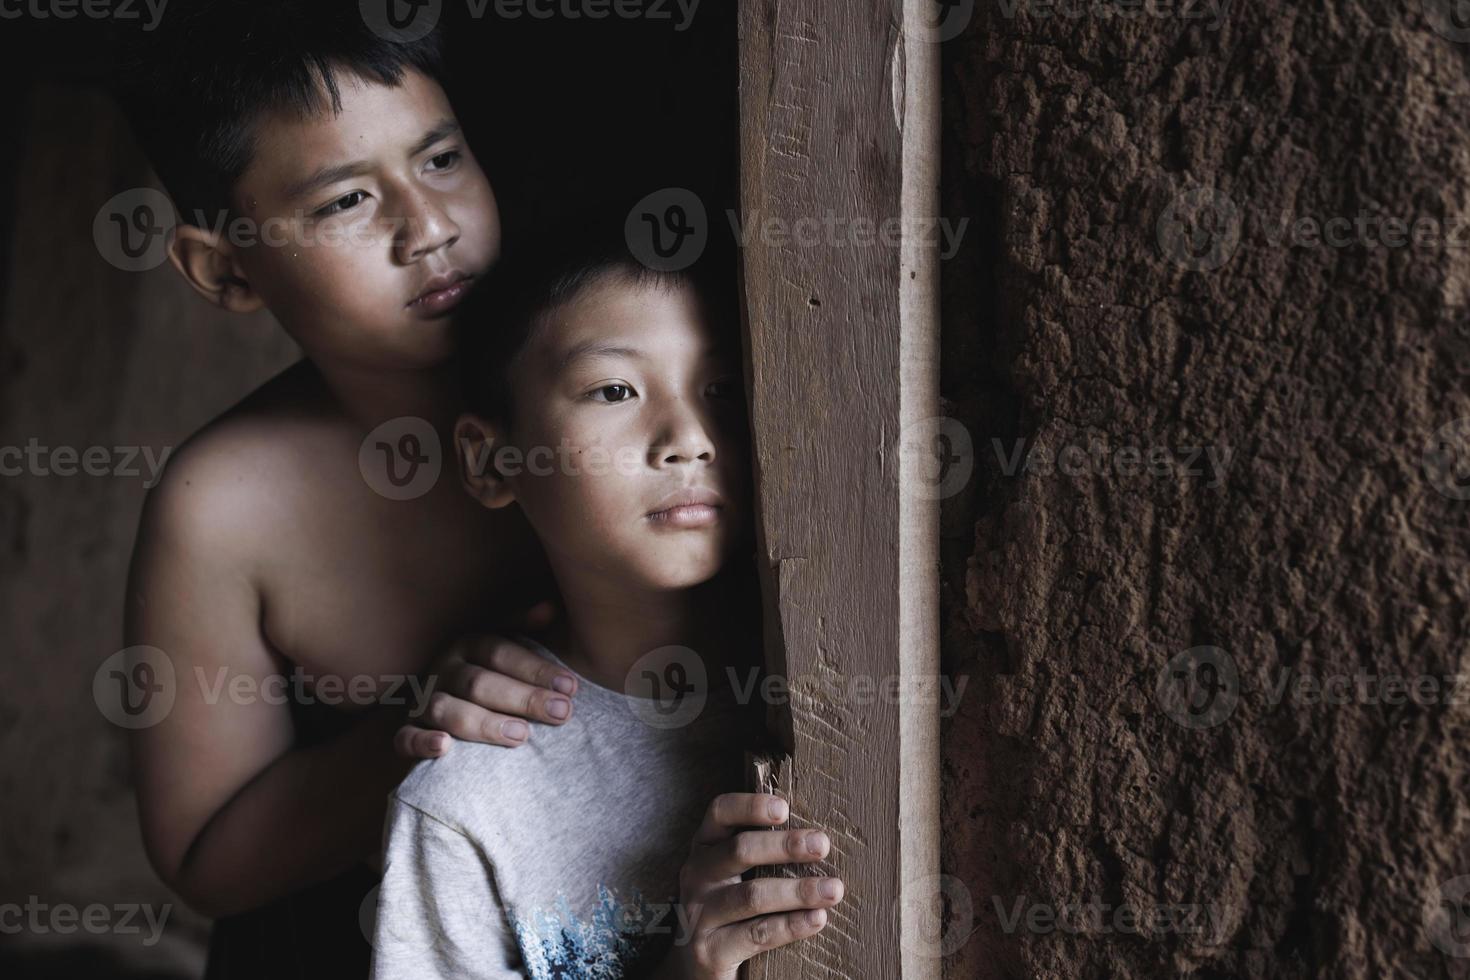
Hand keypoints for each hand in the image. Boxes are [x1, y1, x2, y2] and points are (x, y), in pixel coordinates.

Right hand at [394, 601, 578, 756]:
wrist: (443, 699)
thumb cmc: (488, 672)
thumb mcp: (504, 644)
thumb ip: (523, 627)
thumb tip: (550, 609)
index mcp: (467, 644)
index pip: (501, 652)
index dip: (536, 669)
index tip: (571, 687)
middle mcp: (443, 669)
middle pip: (479, 682)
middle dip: (522, 698)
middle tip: (560, 713)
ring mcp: (422, 699)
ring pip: (444, 708)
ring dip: (482, 723)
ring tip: (521, 735)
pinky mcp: (407, 730)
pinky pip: (405, 738)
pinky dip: (421, 742)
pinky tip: (445, 747)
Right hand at [657, 793, 843, 979]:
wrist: (696, 968)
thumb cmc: (729, 910)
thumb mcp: (732, 874)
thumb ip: (760, 852)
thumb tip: (817, 836)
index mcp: (704, 847)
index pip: (719, 813)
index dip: (750, 806)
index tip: (784, 808)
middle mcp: (696, 875)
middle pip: (738, 850)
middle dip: (784, 846)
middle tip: (822, 846)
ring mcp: (699, 914)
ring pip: (751, 895)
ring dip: (798, 891)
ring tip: (834, 889)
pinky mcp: (710, 952)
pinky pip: (757, 934)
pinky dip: (791, 926)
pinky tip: (817, 919)